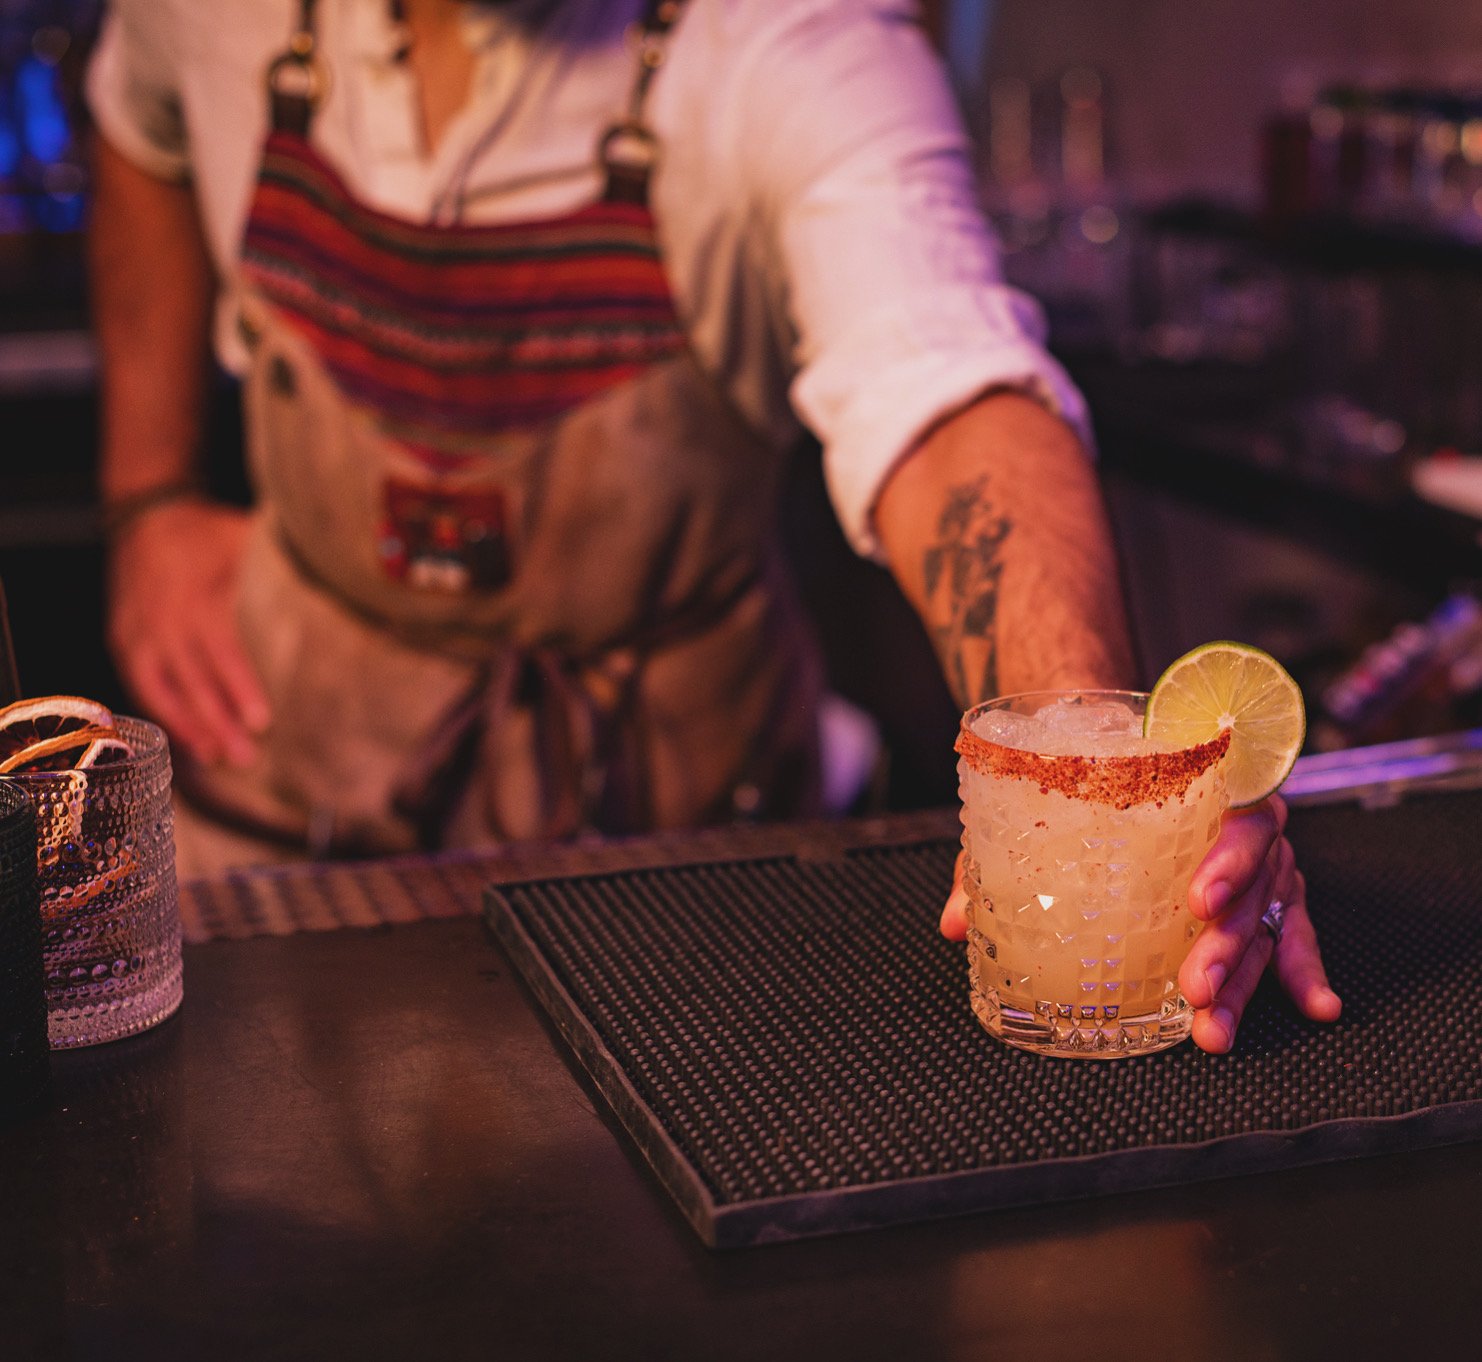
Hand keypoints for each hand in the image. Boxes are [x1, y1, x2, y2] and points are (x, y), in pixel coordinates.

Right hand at [106, 499, 267, 766]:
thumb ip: (279, 564)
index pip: (221, 650)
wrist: (146, 515)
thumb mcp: (242, 537)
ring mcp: (139, 634)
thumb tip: (340, 577)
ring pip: (164, 691)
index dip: (240, 686)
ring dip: (191, 727)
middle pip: (193, 681)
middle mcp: (165, 621)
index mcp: (198, 598)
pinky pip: (142, 687)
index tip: (262, 720)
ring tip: (220, 758)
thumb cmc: (208, 532)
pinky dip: (164, 716)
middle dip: (219, 722)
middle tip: (248, 757)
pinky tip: (190, 743)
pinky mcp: (124, 642)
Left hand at [937, 794, 1342, 1053]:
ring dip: (1246, 977)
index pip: (1228, 816)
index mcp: (1202, 781)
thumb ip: (996, 855)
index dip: (1222, 860)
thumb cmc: (1089, 775)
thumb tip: (955, 921)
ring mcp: (1260, 860)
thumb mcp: (1040, 803)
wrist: (1123, 736)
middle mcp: (1243, 820)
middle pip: (1252, 882)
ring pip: (1267, 918)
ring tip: (1215, 1028)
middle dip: (1225, 943)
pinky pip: (1294, 932)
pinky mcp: (1267, 892)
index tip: (1197, 899)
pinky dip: (1304, 969)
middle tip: (1194, 986)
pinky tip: (1316, 1007)